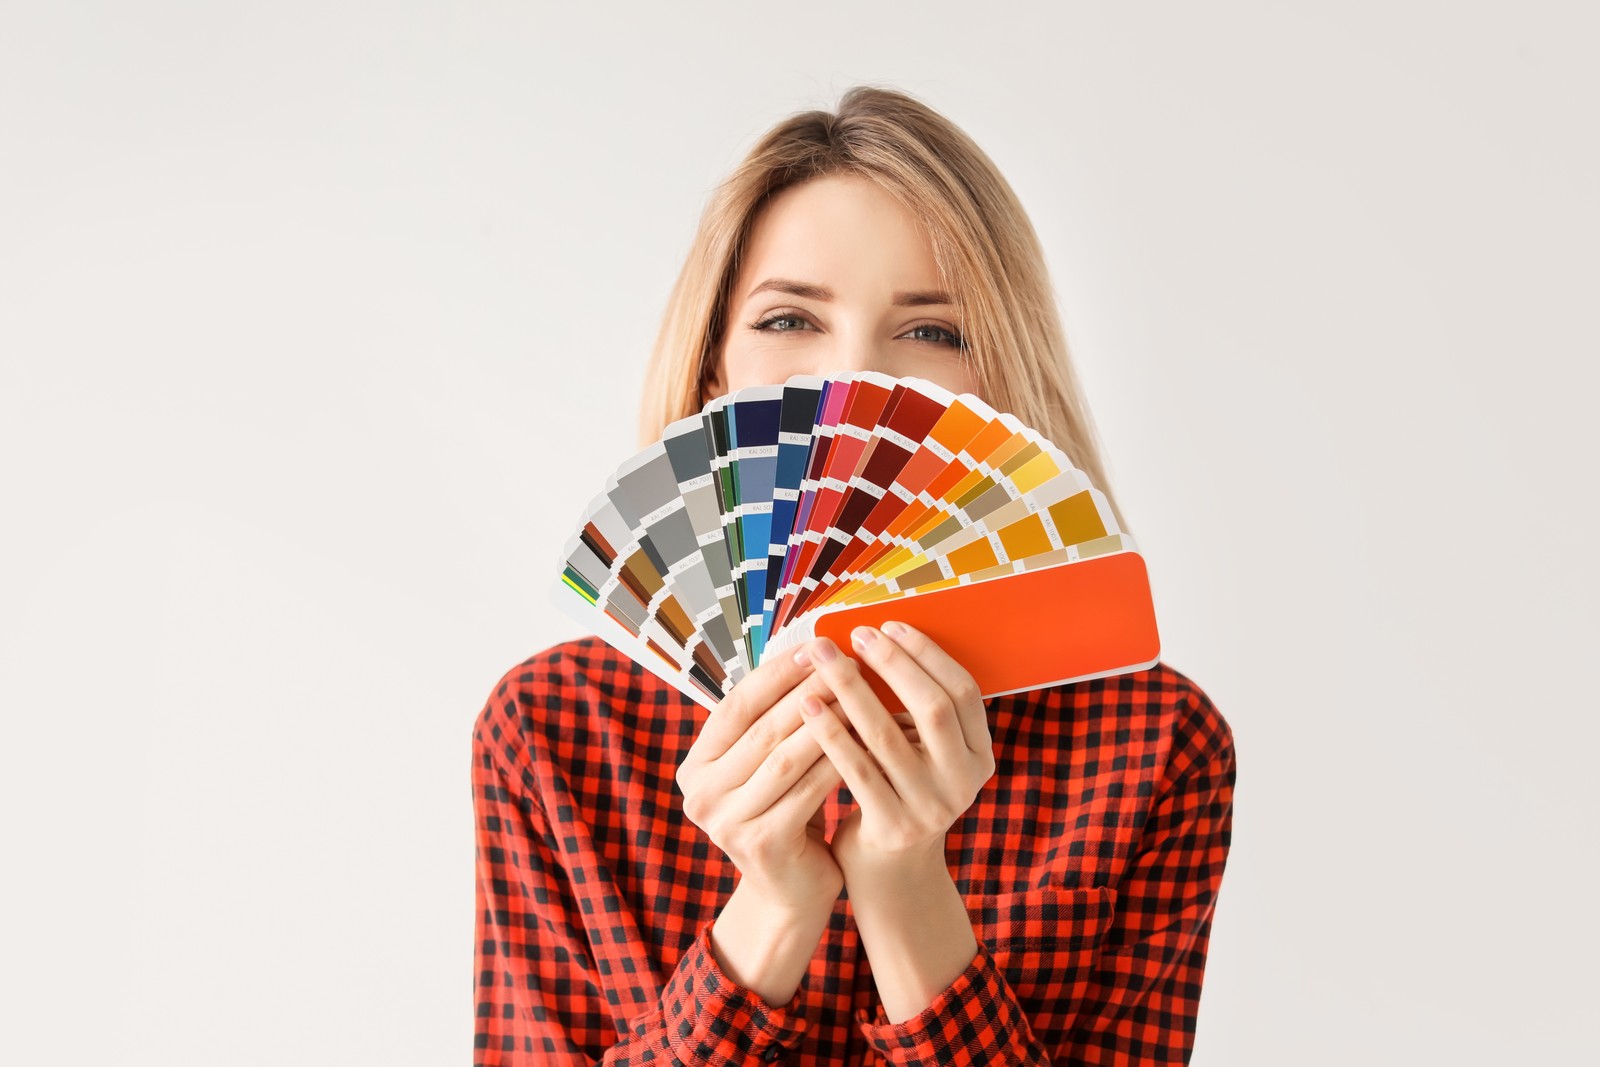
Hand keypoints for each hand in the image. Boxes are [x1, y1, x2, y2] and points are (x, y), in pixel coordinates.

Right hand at [675, 642, 845, 912]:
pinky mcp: (761, 844)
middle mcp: (700, 793)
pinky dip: (838, 761)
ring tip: (860, 695)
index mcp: (695, 766)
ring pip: (786, 757)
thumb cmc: (786, 813)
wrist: (791, 892)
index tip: (813, 645)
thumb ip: (773, 721)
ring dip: (827, 722)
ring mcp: (726, 822)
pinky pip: (808, 790)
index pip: (736, 705)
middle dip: (807, 691)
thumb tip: (809, 651)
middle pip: (762, 728)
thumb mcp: (767, 766)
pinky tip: (866, 741)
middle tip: (845, 662)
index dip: (775, 673)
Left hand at [797, 622, 996, 876]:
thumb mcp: (923, 754)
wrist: (889, 873)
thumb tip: (877, 638)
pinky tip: (806, 706)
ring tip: (821, 659)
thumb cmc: (898, 792)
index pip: (964, 690)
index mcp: (980, 755)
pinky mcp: (893, 827)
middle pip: (934, 707)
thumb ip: (914, 710)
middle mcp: (964, 781)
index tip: (889, 625)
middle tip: (856, 635)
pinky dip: (830, 733)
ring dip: (851, 689)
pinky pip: (856, 770)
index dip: (927, 654)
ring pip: (887, 735)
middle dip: (893, 663)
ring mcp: (932, 807)